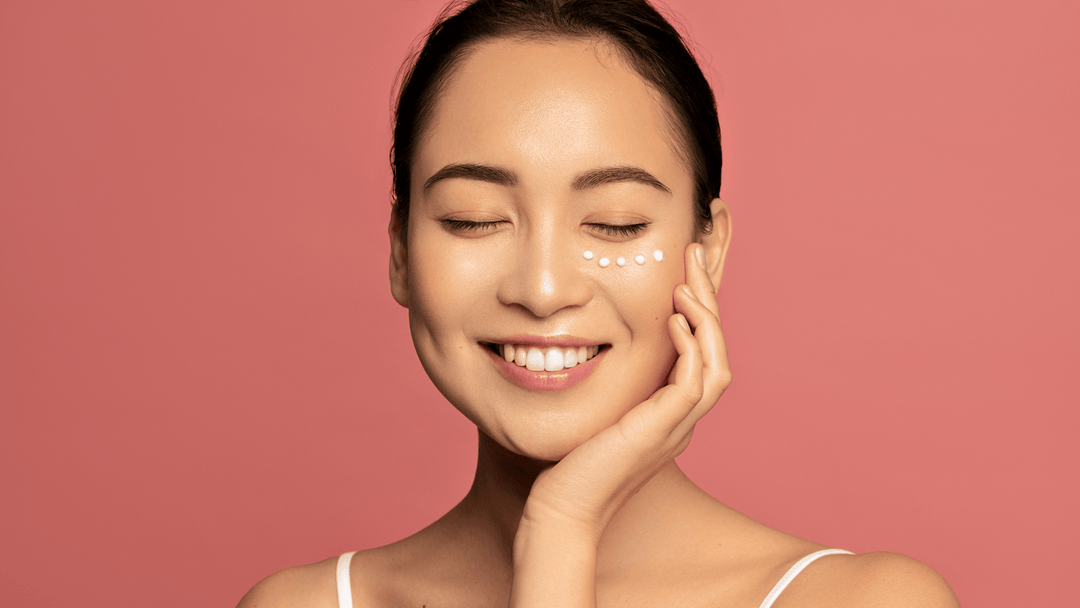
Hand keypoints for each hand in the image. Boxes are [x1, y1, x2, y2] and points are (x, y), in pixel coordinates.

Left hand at [509, 243, 731, 605]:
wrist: (562, 510)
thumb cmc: (568, 464)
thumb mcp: (593, 410)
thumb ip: (605, 382)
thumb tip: (586, 341)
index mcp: (670, 414)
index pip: (700, 353)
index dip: (699, 311)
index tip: (684, 270)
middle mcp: (681, 420)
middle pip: (717, 352)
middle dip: (710, 301)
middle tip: (695, 255)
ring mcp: (676, 429)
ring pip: (717, 366)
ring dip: (707, 319)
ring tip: (689, 281)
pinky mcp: (660, 433)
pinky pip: (694, 384)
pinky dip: (691, 348)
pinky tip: (673, 320)